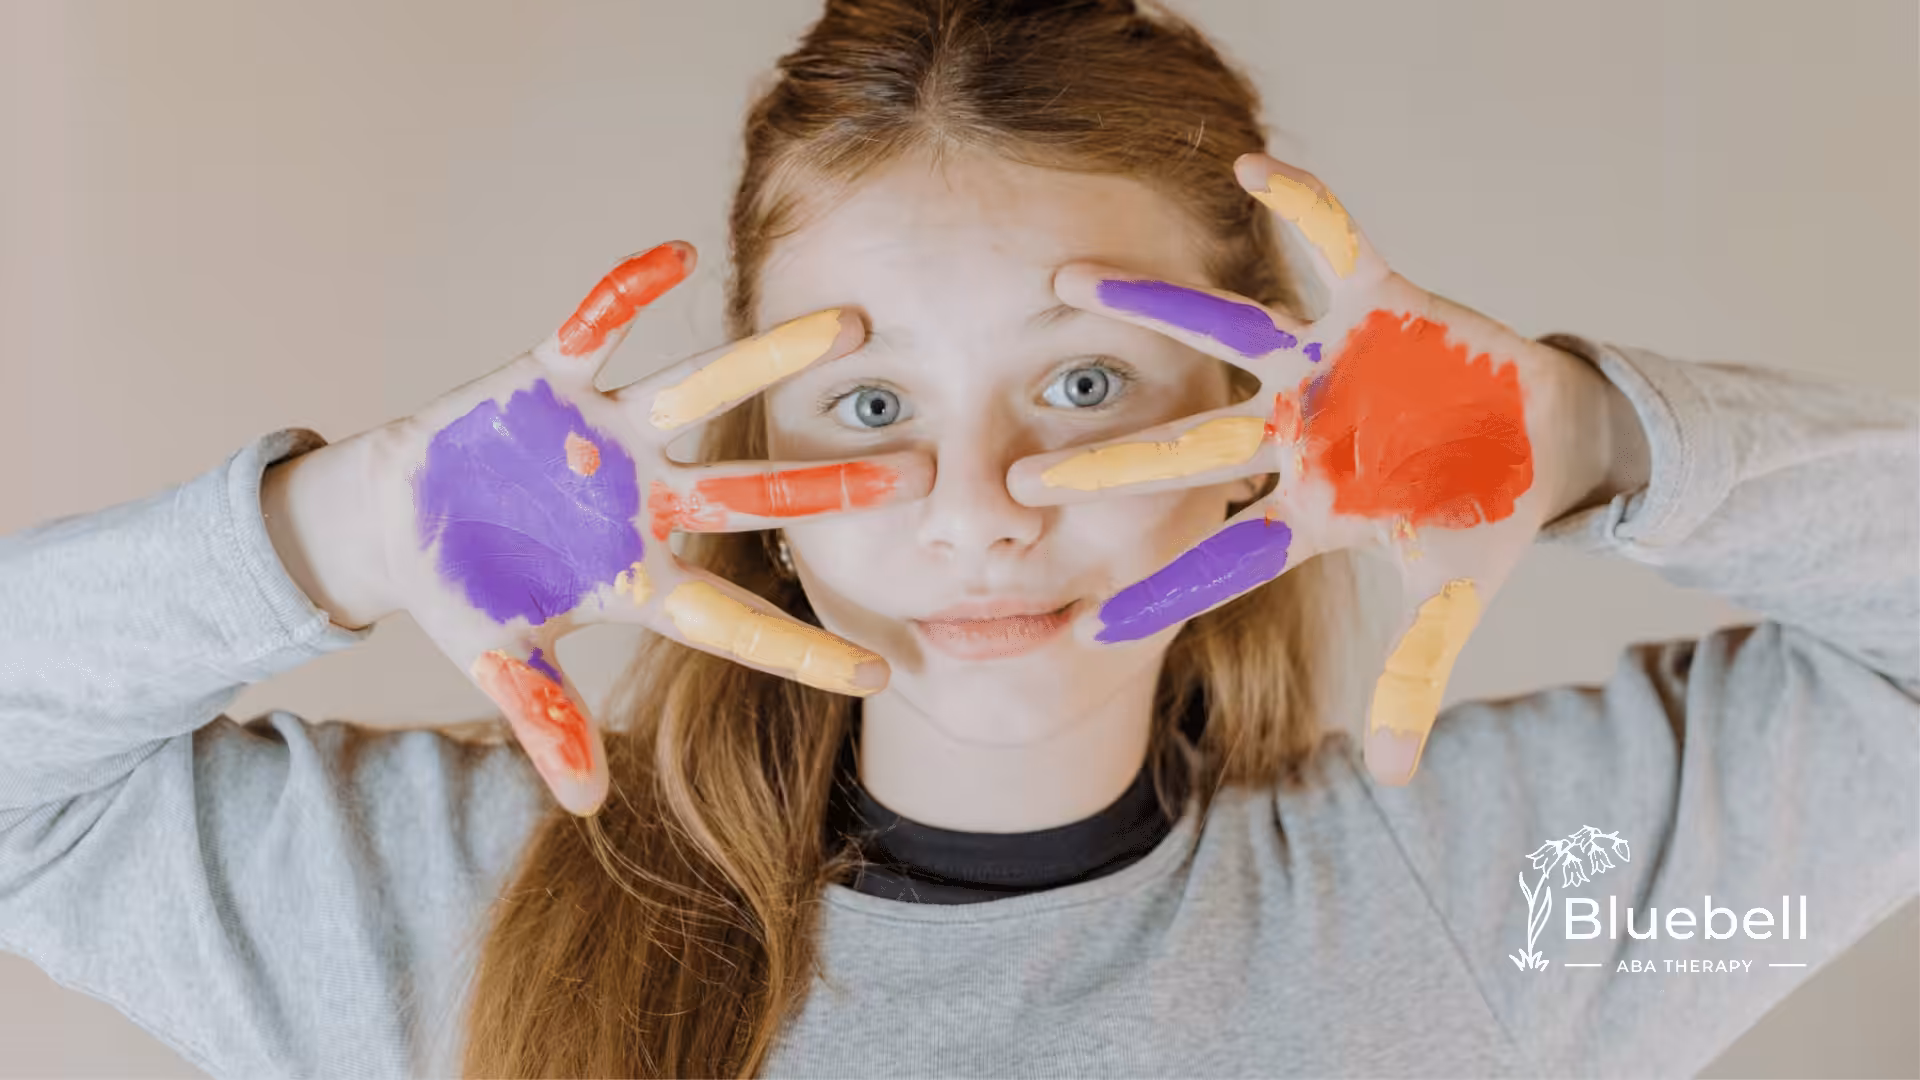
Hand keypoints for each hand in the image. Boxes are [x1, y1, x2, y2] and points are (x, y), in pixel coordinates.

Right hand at [268, 242, 931, 815]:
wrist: (394, 519)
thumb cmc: (465, 591)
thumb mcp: (503, 665)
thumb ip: (547, 725)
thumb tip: (586, 808)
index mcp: (636, 577)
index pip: (733, 621)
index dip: (800, 649)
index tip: (880, 675)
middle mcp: (641, 500)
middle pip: (752, 494)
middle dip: (831, 487)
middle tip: (921, 473)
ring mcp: (603, 437)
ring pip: (698, 392)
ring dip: (765, 358)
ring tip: (848, 326)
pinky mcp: (548, 381)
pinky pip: (592, 325)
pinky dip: (625, 291)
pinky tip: (680, 253)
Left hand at [1005, 153, 1619, 786]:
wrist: (1543, 436)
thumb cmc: (1483, 514)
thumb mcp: (1451, 600)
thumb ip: (1414, 679)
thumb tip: (1392, 783)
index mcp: (1308, 508)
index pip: (1220, 558)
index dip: (1159, 594)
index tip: (1082, 629)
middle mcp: (1297, 435)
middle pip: (1186, 452)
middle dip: (1106, 467)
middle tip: (1016, 487)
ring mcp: (1329, 368)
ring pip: (1224, 334)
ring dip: (1149, 308)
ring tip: (1064, 284)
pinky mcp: (1379, 306)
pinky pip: (1336, 243)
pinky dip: (1304, 207)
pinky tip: (1252, 165)